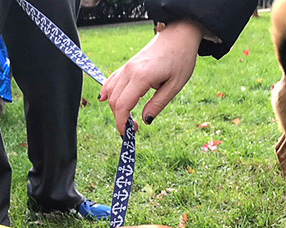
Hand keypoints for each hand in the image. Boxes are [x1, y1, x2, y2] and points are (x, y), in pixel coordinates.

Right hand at [99, 20, 203, 135]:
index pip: (122, 105)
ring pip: (110, 92)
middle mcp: (129, 71)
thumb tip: (145, 121)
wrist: (179, 35)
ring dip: (115, 108)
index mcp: (141, 77)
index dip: (122, 122)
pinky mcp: (127, 66)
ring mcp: (126, 67)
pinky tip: (105, 100)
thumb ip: (158, 104)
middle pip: (114, 100)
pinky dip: (108, 93)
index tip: (128, 134)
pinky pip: (112, 81)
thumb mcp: (175, 86)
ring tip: (127, 118)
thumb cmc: (181, 59)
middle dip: (120, 118)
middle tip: (133, 128)